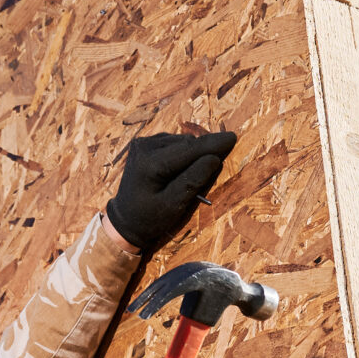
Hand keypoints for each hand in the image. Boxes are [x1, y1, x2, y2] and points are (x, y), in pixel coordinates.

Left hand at [106, 130, 236, 252]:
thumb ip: (192, 181)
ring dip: (193, 154)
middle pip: (186, 144)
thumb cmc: (149, 218)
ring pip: (181, 142)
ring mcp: (144, 143)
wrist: (125, 219)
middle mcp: (145, 147)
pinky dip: (183, 153)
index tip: (233, 137)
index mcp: (150, 163)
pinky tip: (182, 168)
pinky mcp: (146, 144)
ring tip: (193, 173)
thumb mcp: (173, 206)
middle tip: (219, 161)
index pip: (189, 150)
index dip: (213, 144)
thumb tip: (213, 159)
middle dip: (204, 151)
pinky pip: (174, 144)